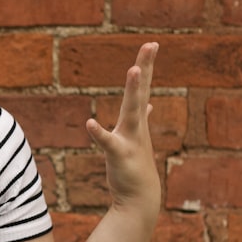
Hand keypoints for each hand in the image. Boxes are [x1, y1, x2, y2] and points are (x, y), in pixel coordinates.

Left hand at [86, 42, 160, 219]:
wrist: (139, 197)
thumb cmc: (135, 166)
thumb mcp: (137, 138)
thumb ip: (140, 119)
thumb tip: (147, 105)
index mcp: (135, 121)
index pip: (141, 88)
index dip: (146, 66)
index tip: (151, 44)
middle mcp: (135, 126)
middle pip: (140, 91)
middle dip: (145, 67)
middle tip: (151, 44)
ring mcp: (130, 139)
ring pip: (132, 111)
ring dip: (133, 91)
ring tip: (134, 70)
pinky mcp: (120, 155)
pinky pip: (108, 143)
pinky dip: (99, 133)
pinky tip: (89, 123)